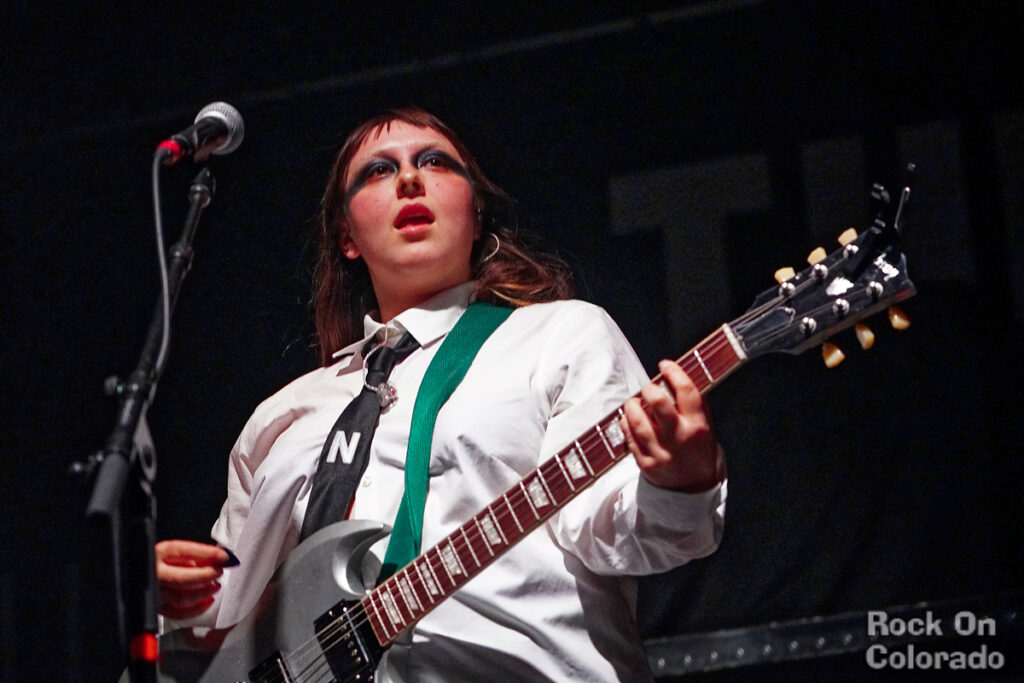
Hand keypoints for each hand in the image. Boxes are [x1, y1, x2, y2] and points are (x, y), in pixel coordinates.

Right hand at [155, 540, 229, 619]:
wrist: (138, 573)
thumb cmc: (159, 562)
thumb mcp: (173, 552)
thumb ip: (192, 555)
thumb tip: (217, 558)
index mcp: (156, 554)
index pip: (181, 551)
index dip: (205, 553)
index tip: (223, 555)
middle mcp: (152, 574)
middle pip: (181, 578)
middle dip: (205, 575)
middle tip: (219, 571)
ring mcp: (154, 593)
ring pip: (181, 598)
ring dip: (203, 592)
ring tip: (215, 586)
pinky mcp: (156, 608)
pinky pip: (178, 613)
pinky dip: (195, 609)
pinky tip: (207, 601)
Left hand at [620, 360, 723, 492]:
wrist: (693, 491)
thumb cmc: (700, 455)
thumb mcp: (708, 430)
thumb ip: (696, 407)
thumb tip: (680, 379)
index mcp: (698, 427)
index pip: (686, 391)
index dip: (673, 372)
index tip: (665, 365)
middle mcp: (679, 439)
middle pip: (658, 403)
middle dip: (648, 389)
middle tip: (647, 388)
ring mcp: (661, 453)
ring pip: (638, 421)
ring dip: (632, 406)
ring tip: (634, 403)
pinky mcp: (646, 464)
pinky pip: (630, 438)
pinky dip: (626, 424)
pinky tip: (628, 419)